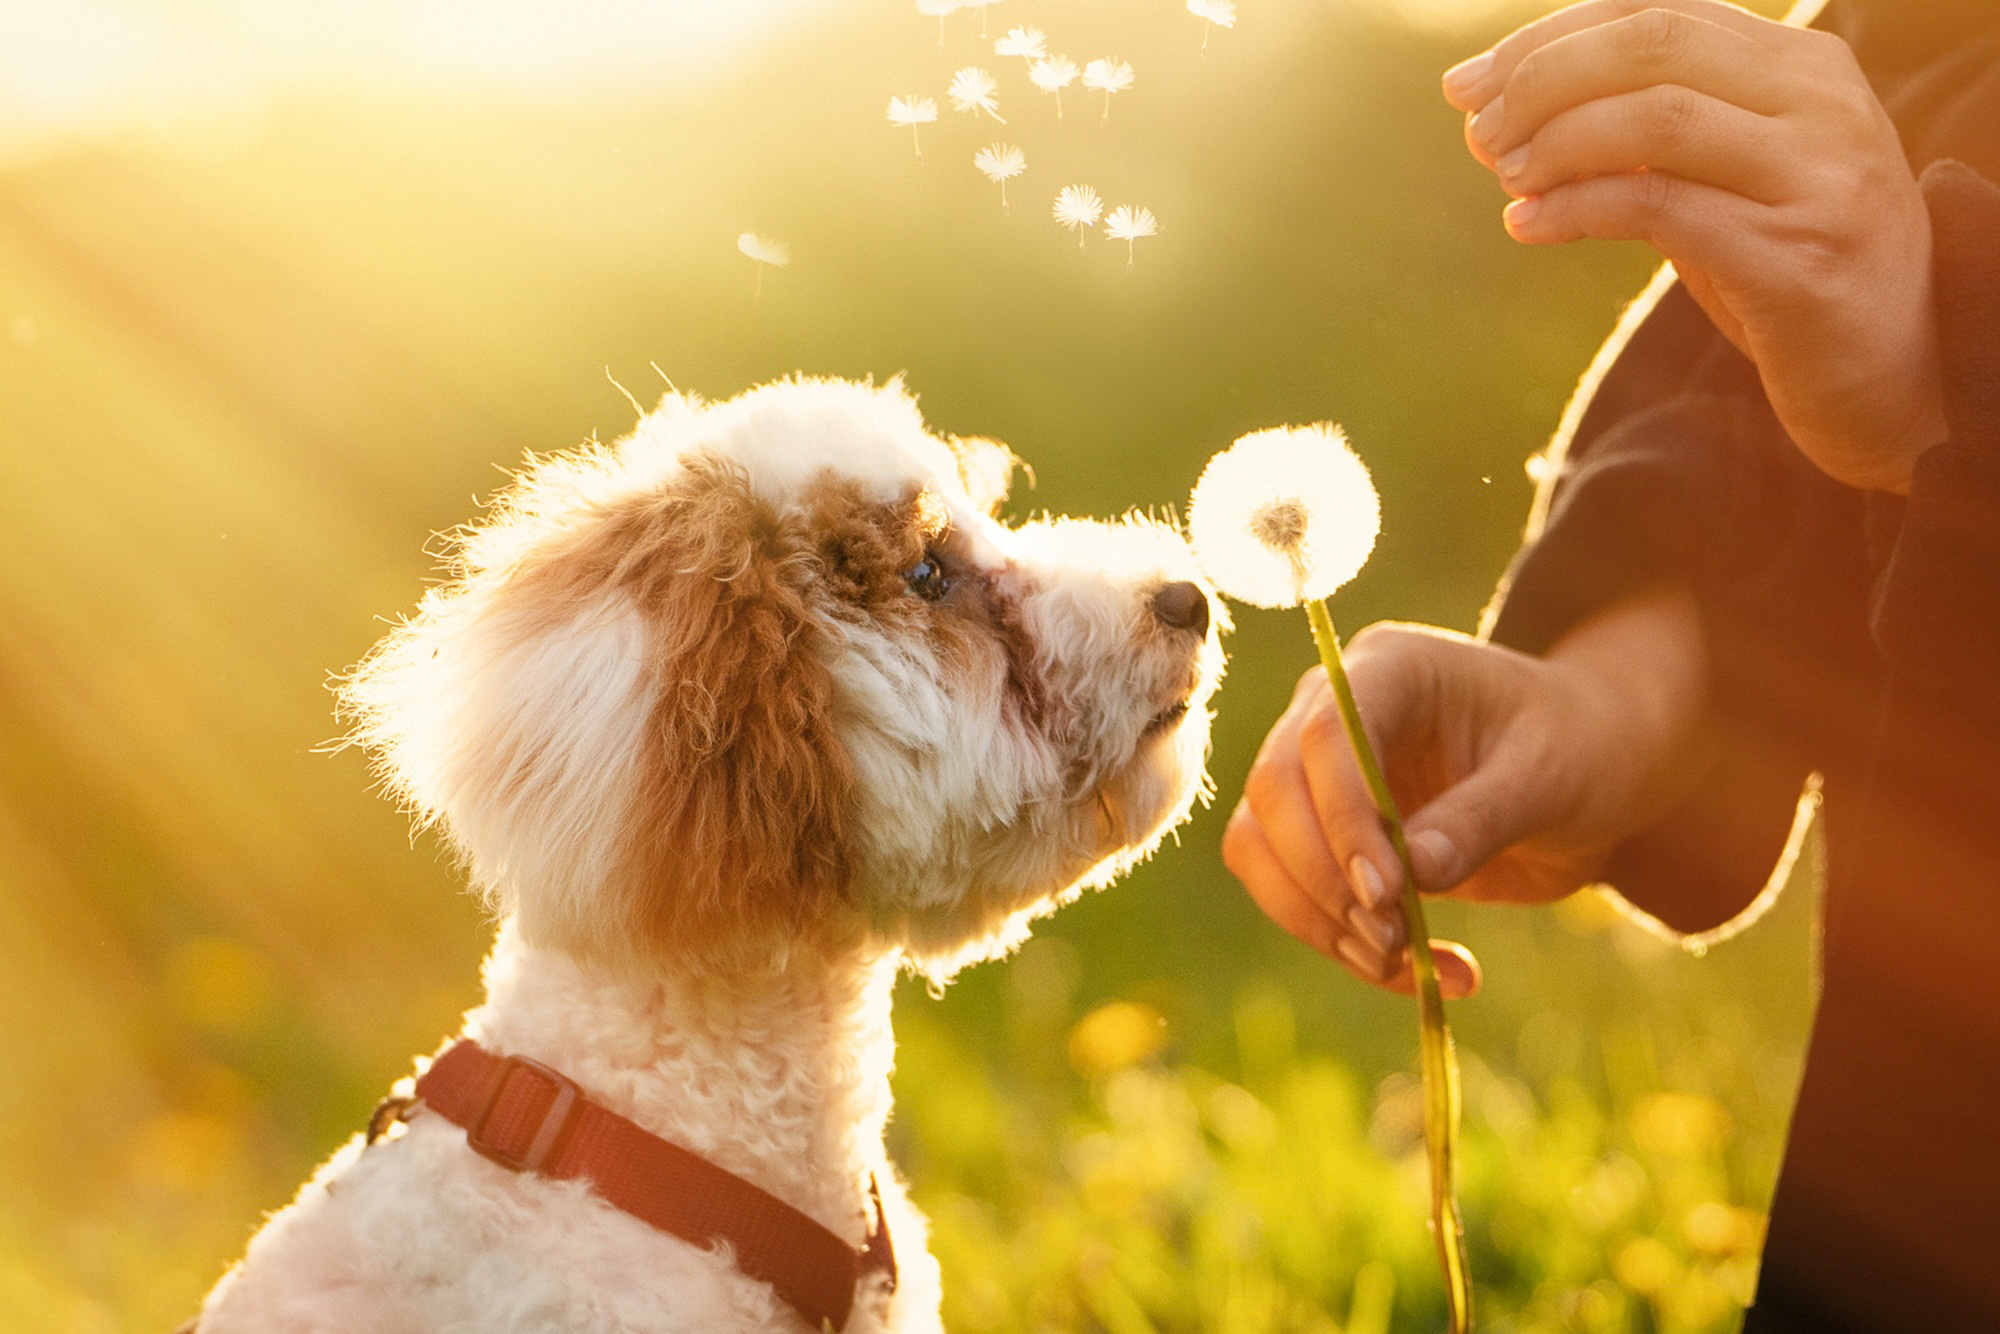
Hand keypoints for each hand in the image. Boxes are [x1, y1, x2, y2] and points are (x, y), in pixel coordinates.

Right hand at [1221, 587, 1707, 998]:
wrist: (1597, 764)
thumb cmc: (1583, 747)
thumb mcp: (1552, 777)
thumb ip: (1481, 818)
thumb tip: (1412, 877)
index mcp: (1391, 669)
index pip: (1325, 735)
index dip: (1342, 816)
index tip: (1385, 894)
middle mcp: (1333, 713)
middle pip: (1272, 789)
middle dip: (1320, 877)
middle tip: (1390, 940)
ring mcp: (1322, 774)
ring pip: (1261, 846)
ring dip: (1315, 918)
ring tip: (1400, 962)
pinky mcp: (1328, 835)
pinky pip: (1293, 891)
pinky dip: (1338, 942)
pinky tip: (1420, 972)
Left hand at [1445, 0, 1947, 493]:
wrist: (1894, 377)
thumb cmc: (1789, 270)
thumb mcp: (1727, 180)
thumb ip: (1650, 137)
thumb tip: (1511, 114)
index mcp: (1807, 66)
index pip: (1657, 13)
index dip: (1548, 40)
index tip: (1469, 84)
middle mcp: (1824, 105)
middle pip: (1652, 48)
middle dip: (1541, 83)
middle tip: (1477, 131)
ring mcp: (1819, 178)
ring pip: (1653, 120)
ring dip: (1555, 145)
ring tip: (1505, 179)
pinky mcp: (1797, 259)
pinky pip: (1659, 209)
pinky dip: (1574, 209)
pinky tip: (1526, 227)